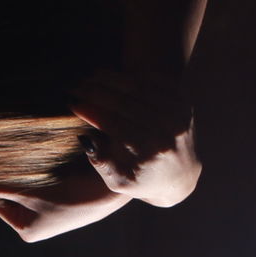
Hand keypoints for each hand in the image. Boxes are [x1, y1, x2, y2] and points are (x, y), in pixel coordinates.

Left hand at [0, 155, 133, 241]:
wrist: (107, 192)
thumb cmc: (70, 196)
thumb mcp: (32, 192)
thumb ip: (1, 190)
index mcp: (26, 231)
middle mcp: (35, 227)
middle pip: (10, 198)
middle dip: (11, 182)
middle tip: (11, 164)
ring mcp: (46, 217)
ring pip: (24, 191)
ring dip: (25, 179)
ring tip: (32, 169)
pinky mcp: (56, 204)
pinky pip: (38, 189)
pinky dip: (37, 180)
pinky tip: (43, 171)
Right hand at [69, 68, 200, 206]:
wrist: (179, 177)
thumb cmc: (141, 180)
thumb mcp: (117, 180)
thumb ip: (100, 161)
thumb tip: (84, 137)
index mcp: (151, 150)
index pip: (115, 123)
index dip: (91, 111)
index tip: (71, 103)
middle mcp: (168, 130)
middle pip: (126, 102)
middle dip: (96, 91)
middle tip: (74, 86)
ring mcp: (179, 114)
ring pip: (140, 87)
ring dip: (111, 79)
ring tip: (89, 78)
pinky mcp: (183, 103)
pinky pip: (155, 81)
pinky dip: (132, 75)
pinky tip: (112, 77)